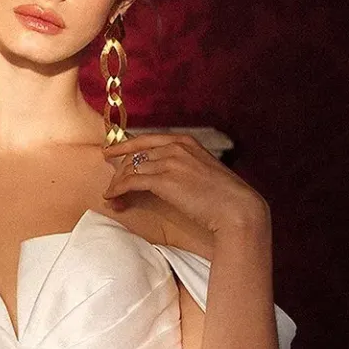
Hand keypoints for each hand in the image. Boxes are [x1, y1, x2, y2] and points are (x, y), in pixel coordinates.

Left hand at [103, 133, 268, 253]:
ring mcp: (170, 162)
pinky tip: (112, 198)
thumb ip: (186, 167)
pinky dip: (118, 190)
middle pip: (136, 154)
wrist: (238, 209)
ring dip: (117, 184)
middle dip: (119, 170)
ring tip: (111, 197)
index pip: (147, 139)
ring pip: (131, 168)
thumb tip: (169, 178)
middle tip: (111, 185)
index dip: (125, 145)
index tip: (111, 151)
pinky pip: (132, 182)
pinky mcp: (164, 180)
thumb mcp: (205, 172)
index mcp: (186, 141)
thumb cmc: (225, 197)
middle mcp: (176, 147)